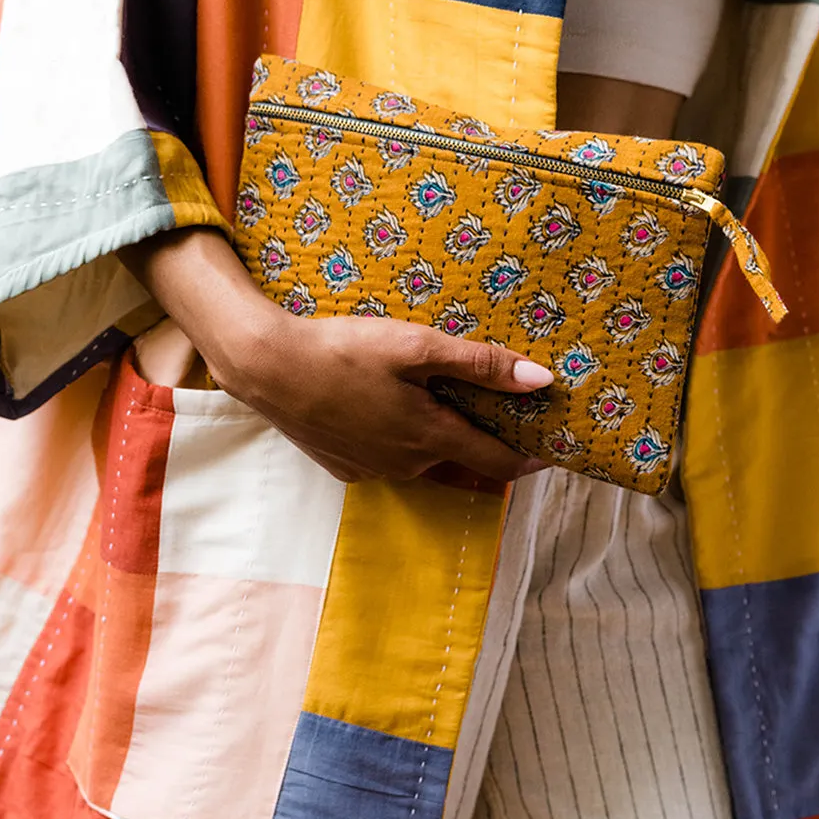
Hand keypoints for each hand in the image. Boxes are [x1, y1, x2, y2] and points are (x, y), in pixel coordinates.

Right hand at [121, 228, 553, 482]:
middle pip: (462, 465)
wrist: (268, 368)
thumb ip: (480, 364)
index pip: (497, 463)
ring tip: (449, 414)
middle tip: (503, 422)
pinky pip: (389, 462)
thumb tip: (541, 381)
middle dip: (486, 449)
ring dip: (443, 447)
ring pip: (425, 465)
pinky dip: (404, 446)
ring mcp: (374, 470)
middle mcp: (409, 465)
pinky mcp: (345, 467)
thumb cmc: (345, 351)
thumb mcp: (417, 347)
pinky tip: (392, 416)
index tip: (550, 453)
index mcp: (432, 437)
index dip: (528, 461)